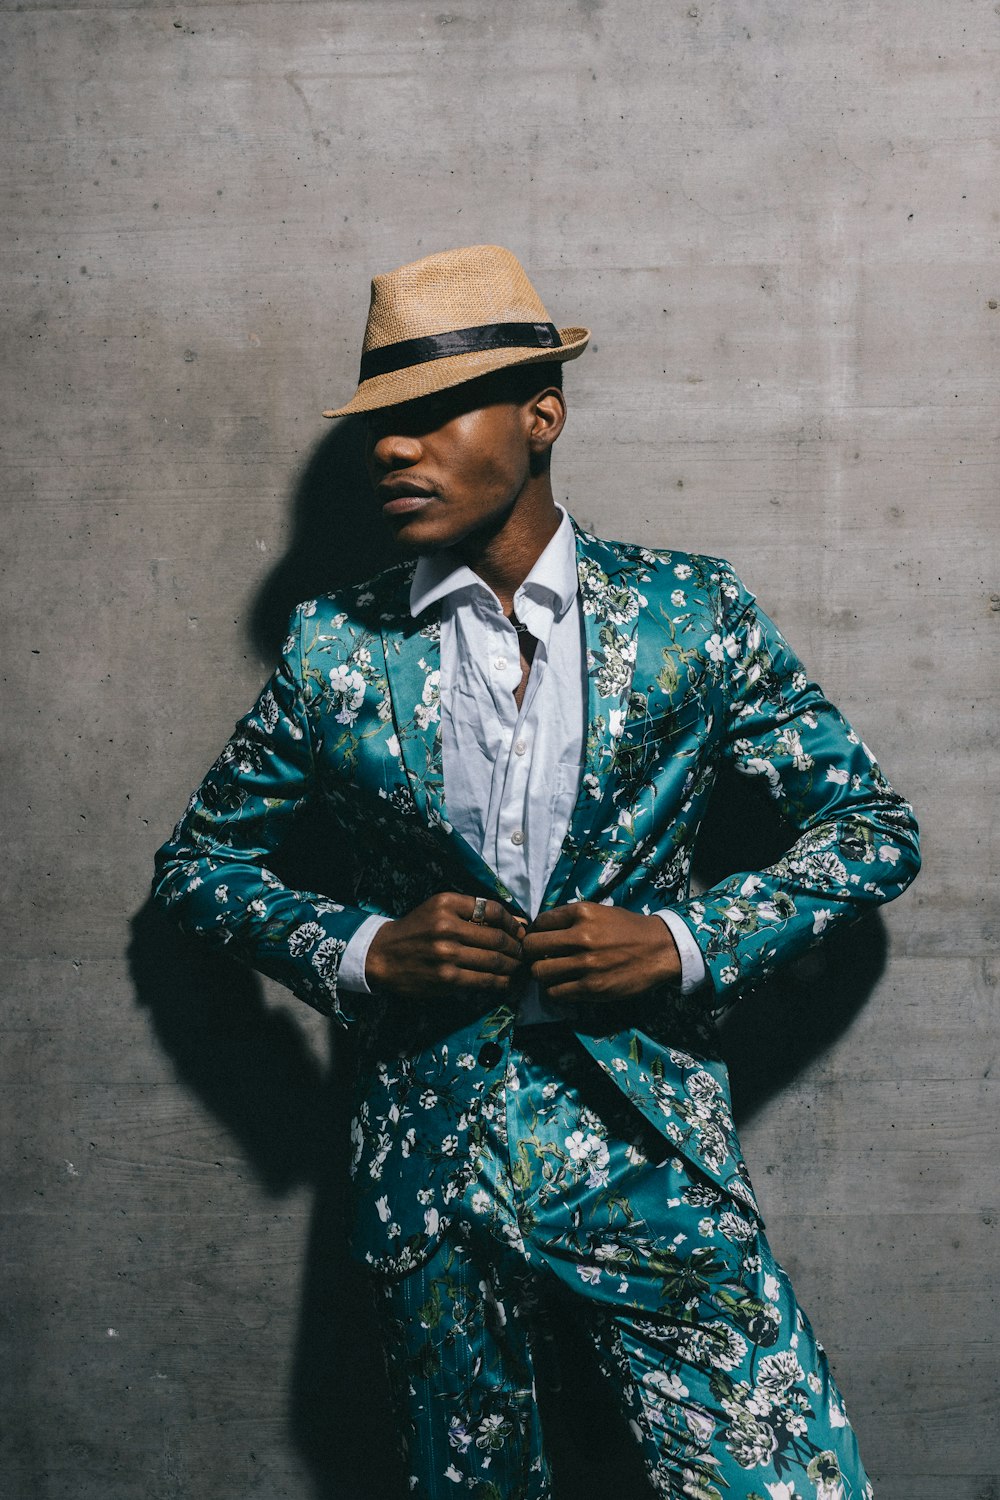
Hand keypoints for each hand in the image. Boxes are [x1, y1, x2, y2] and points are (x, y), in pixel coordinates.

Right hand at [365, 893, 526, 998]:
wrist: (383, 955)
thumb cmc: (416, 930)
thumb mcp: (439, 909)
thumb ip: (472, 911)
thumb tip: (516, 922)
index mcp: (447, 903)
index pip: (493, 910)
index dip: (513, 922)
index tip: (520, 931)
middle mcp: (448, 926)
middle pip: (498, 938)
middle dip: (517, 948)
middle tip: (524, 953)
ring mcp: (447, 954)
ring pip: (495, 961)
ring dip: (513, 967)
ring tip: (519, 968)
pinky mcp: (447, 978)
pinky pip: (484, 981)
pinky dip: (501, 983)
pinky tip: (507, 983)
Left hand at [520, 902, 680, 1002]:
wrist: (661, 950)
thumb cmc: (629, 929)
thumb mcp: (600, 912)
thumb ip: (572, 919)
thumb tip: (541, 929)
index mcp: (582, 912)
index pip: (540, 922)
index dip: (536, 931)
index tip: (541, 938)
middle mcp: (581, 936)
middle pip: (532, 947)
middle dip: (530, 953)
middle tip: (538, 957)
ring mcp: (586, 964)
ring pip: (540, 972)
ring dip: (541, 974)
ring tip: (550, 973)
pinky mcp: (593, 987)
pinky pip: (556, 992)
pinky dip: (554, 991)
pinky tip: (562, 986)